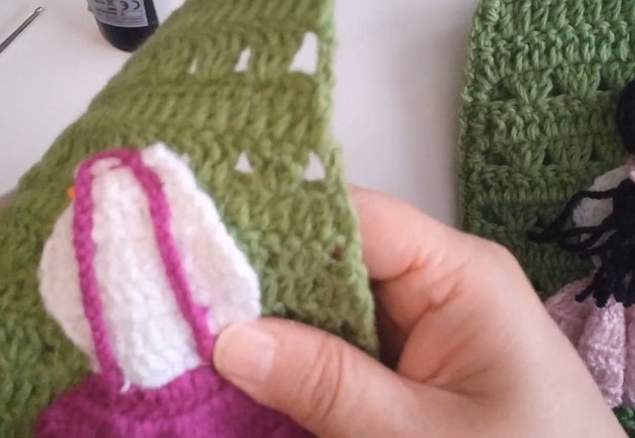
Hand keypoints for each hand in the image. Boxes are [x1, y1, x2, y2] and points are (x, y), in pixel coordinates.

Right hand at [213, 188, 624, 436]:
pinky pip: (346, 348)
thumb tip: (227, 334)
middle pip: (333, 259)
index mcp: (458, 273)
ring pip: (330, 308)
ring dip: (274, 328)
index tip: (194, 243)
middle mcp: (440, 283)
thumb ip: (327, 383)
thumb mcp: (420, 437)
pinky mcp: (416, 367)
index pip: (353, 218)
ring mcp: (427, 326)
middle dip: (261, 282)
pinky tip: (245, 374)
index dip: (273, 225)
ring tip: (191, 332)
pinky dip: (300, 363)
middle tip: (176, 299)